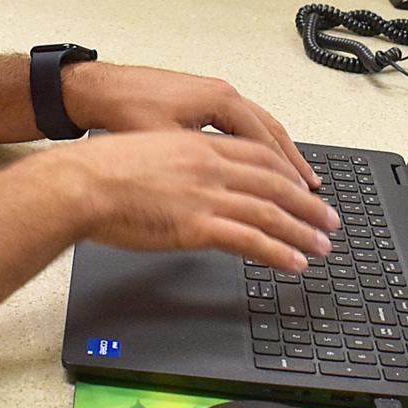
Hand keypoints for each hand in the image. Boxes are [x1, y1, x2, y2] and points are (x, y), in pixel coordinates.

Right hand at [52, 128, 338, 271]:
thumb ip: (180, 167)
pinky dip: (279, 252)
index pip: (259, 157)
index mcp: (199, 145)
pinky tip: (295, 262)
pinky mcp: (197, 225)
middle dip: (307, 204)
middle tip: (328, 219)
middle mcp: (210, 166)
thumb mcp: (150, 154)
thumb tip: (191, 186)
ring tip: (322, 245)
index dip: (289, 174)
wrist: (79, 183)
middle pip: (275, 184)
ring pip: (271, 212)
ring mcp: (206, 195)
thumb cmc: (101, 172)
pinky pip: (251, 240)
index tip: (306, 188)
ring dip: (302, 230)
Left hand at [61, 61, 320, 189]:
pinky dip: (260, 146)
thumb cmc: (125, 111)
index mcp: (220, 101)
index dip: (286, 173)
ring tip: (300, 181)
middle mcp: (224, 94)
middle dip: (294, 166)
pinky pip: (244, 126)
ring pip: (261, 128)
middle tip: (313, 194)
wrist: (97, 90)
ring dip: (281, 155)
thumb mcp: (165, 145)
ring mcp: (215, 95)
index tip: (302, 197)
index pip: (266, 142)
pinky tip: (264, 163)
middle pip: (272, 134)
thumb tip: (225, 195)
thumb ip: (201, 168)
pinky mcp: (203, 101)